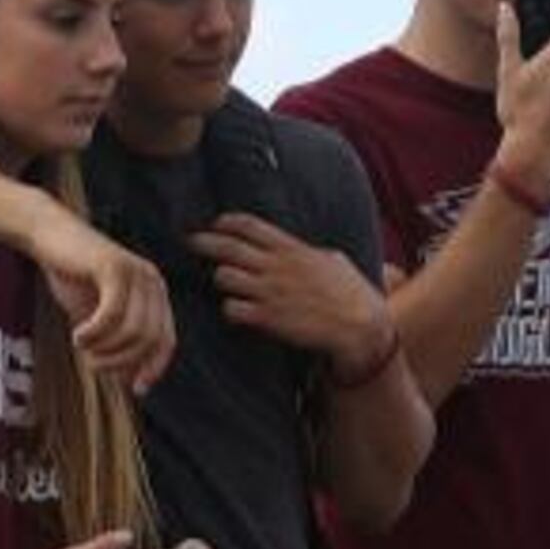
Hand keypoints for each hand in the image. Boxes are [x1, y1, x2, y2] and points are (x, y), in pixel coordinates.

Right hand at [27, 209, 173, 393]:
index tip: (135, 389)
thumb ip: (116, 347)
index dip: (153, 369)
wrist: (49, 238)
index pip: (166, 341)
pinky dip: (94, 334)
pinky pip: (112, 315)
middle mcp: (152, 282)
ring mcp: (136, 272)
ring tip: (82, 349)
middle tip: (92, 366)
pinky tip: (77, 336)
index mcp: (155, 294)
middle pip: (149, 341)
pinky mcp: (114, 267)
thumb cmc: (73, 279)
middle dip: (121, 362)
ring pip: (133, 332)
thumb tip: (132, 384)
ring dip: (105, 350)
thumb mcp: (98, 321)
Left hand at [186, 213, 389, 378]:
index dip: (227, 222)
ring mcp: (270, 293)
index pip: (250, 225)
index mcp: (292, 249)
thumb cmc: (352, 293)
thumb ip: (310, 253)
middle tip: (189, 242)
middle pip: (227, 247)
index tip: (215, 224)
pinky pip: (231, 309)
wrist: (359, 326)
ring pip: (223, 276)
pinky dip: (228, 309)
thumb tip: (303, 250)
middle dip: (203, 242)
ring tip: (223, 283)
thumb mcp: (334, 260)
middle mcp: (276, 267)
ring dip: (219, 279)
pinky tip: (235, 311)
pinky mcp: (268, 319)